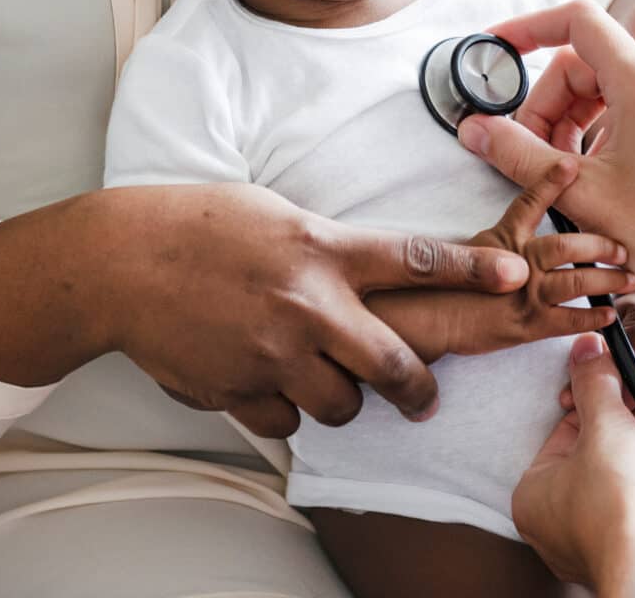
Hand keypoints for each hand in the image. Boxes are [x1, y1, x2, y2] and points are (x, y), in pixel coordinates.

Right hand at [0, 183, 532, 442]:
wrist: (119, 262)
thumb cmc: (196, 225)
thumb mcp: (275, 214)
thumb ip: (324, 249)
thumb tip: (357, 275)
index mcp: (322, 249)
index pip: (417, 259)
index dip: (473, 269)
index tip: (516, 274)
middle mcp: (309, 305)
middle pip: (393, 364)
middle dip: (418, 388)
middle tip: (424, 395)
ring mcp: (274, 353)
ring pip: (341, 404)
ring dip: (339, 397)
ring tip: (318, 376)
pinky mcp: (240, 389)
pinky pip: (283, 419)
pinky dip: (280, 407)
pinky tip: (259, 379)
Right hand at [369, 158, 633, 362]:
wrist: (421, 322)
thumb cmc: (435, 287)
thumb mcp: (464, 252)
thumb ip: (495, 241)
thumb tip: (516, 239)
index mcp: (502, 239)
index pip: (530, 202)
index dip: (552, 181)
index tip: (572, 164)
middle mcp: (516, 263)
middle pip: (566, 245)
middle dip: (599, 244)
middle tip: (623, 245)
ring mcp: (523, 294)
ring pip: (576, 280)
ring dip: (606, 279)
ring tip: (628, 277)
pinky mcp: (526, 325)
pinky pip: (569, 319)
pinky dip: (593, 318)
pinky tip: (609, 316)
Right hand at [458, 0, 634, 331]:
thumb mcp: (578, 194)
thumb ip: (517, 154)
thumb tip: (471, 128)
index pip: (576, 20)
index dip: (528, 27)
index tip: (495, 47)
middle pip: (581, 63)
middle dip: (543, 103)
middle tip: (523, 151)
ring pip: (600, 87)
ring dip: (566, 120)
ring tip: (554, 169)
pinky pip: (625, 105)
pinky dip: (594, 129)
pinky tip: (586, 173)